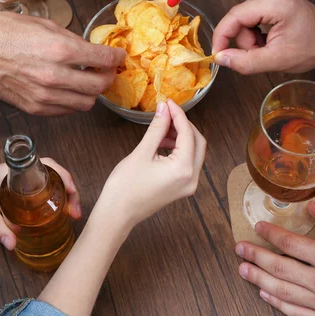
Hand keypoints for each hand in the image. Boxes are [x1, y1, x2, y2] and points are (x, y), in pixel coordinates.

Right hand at [0, 12, 124, 114]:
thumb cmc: (0, 32)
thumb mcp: (41, 23)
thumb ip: (70, 38)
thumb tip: (88, 49)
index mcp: (60, 49)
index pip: (104, 59)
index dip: (116, 58)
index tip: (118, 56)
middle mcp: (55, 76)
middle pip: (100, 86)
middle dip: (109, 77)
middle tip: (107, 70)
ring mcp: (44, 96)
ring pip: (86, 103)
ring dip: (92, 92)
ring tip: (89, 80)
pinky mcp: (34, 108)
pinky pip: (66, 110)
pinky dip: (73, 101)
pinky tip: (69, 89)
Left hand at [0, 158, 80, 249]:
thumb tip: (14, 245)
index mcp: (17, 170)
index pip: (50, 165)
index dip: (65, 177)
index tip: (73, 194)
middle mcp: (22, 172)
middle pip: (54, 175)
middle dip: (69, 191)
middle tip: (75, 212)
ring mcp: (20, 180)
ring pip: (49, 183)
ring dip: (62, 196)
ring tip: (70, 214)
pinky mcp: (15, 190)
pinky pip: (40, 191)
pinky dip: (50, 199)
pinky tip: (52, 214)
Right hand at [98, 100, 205, 228]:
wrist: (117, 214)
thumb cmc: (125, 186)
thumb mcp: (142, 152)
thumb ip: (157, 128)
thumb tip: (164, 108)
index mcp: (184, 169)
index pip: (188, 133)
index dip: (178, 114)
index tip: (168, 102)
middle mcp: (192, 178)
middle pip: (198, 142)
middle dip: (183, 125)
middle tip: (166, 113)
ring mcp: (188, 185)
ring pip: (193, 151)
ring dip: (180, 137)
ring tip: (160, 129)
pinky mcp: (181, 187)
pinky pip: (187, 162)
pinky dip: (177, 149)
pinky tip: (160, 143)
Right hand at [212, 0, 314, 73]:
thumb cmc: (311, 47)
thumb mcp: (277, 60)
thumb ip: (246, 62)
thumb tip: (220, 58)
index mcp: (276, 2)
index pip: (235, 16)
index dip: (222, 37)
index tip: (217, 54)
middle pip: (238, 18)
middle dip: (244, 40)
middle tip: (261, 52)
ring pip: (242, 18)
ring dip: (249, 37)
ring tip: (267, 45)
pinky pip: (249, 15)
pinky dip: (254, 30)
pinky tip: (268, 36)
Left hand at [235, 206, 314, 315]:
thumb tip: (310, 204)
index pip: (292, 244)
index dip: (272, 234)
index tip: (257, 226)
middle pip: (281, 267)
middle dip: (257, 256)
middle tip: (239, 248)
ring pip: (285, 291)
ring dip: (260, 279)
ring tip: (242, 270)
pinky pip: (299, 313)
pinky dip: (280, 304)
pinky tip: (264, 294)